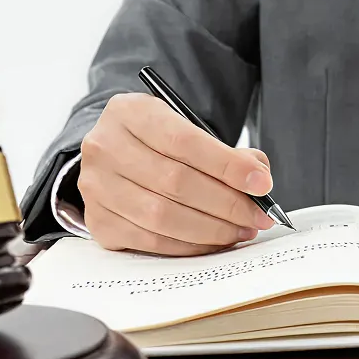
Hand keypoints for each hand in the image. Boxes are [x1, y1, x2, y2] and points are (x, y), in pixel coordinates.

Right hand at [78, 93, 274, 255]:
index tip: (261, 184)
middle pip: (176, 182)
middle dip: (227, 204)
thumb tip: (257, 178)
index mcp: (130, 113)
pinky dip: (189, 245)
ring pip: (163, 217)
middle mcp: (105, 147)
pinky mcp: (98, 221)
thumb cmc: (154, 142)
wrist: (112, 156)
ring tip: (240, 229)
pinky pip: (151, 241)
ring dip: (212, 229)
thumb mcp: (184, 128)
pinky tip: (212, 241)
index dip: (228, 166)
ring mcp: (97, 187)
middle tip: (257, 215)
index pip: (185, 142)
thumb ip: (222, 151)